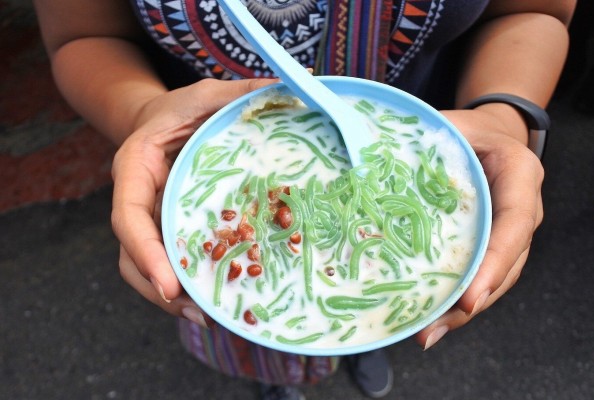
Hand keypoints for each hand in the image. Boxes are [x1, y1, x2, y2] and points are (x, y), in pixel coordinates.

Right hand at [110, 78, 275, 326]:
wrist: (168, 120)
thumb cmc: (184, 108)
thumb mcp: (209, 94)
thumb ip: (239, 94)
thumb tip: (289, 90)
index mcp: (136, 168)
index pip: (128, 216)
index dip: (145, 252)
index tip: (168, 284)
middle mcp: (138, 200)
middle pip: (133, 255)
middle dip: (162, 289)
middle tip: (200, 313)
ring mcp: (152, 220)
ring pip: (147, 268)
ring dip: (174, 299)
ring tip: (213, 317)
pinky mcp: (169, 230)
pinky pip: (171, 262)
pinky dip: (189, 284)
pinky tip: (220, 299)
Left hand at [415, 109, 543, 348]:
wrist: (491, 135)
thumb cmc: (470, 129)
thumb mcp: (454, 124)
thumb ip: (428, 139)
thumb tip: (371, 156)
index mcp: (520, 177)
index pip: (515, 226)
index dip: (493, 264)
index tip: (469, 299)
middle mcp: (522, 211)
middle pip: (505, 265)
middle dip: (470, 301)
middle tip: (432, 329)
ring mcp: (508, 232)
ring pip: (493, 279)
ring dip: (461, 310)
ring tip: (426, 334)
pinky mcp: (490, 245)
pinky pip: (479, 275)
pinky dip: (456, 298)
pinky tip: (429, 318)